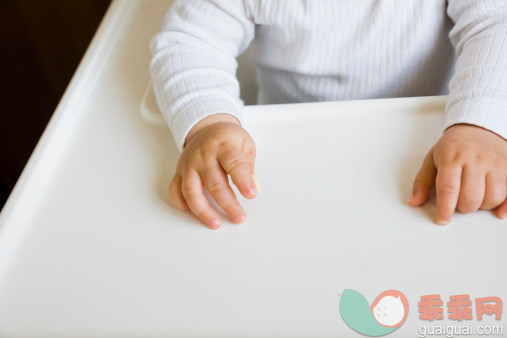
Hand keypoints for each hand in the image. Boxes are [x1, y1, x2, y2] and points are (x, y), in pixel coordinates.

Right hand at [169, 113, 256, 228]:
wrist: (205, 128)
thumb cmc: (227, 138)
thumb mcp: (245, 144)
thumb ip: (249, 165)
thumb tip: (253, 187)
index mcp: (223, 145)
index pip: (233, 163)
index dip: (243, 180)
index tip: (251, 194)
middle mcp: (203, 156)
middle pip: (214, 183)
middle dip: (228, 203)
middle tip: (239, 217)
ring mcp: (189, 165)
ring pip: (191, 190)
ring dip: (203, 210)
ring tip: (215, 223)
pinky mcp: (179, 172)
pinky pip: (175, 191)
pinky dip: (182, 204)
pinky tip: (193, 213)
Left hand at [409, 124, 506, 224]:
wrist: (477, 127)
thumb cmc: (453, 146)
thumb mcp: (431, 160)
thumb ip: (422, 182)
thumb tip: (414, 202)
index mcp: (452, 157)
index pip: (448, 188)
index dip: (445, 208)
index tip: (442, 220)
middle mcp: (475, 160)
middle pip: (470, 197)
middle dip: (462, 207)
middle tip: (458, 201)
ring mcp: (495, 163)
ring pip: (492, 198)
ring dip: (482, 205)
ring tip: (474, 195)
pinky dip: (505, 206)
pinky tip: (499, 211)